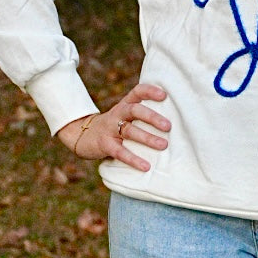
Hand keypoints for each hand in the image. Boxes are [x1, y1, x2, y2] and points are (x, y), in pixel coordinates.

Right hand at [55, 82, 169, 172]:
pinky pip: (120, 152)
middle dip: (152, 117)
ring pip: (129, 131)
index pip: (137, 92)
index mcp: (125, 105)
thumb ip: (142, 116)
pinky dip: (133, 159)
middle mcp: (118, 114)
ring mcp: (109, 129)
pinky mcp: (104, 144)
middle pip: (134, 110)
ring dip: (147, 138)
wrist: (82, 135)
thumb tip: (175, 124)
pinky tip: (146, 166)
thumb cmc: (113, 126)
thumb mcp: (125, 116)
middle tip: (168, 126)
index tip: (164, 95)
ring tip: (163, 145)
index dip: (150, 91)